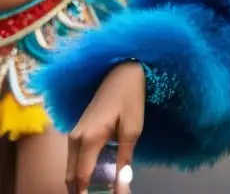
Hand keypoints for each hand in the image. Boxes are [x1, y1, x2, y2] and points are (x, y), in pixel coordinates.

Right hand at [66, 61, 144, 192]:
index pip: (80, 178)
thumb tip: (122, 184)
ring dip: (81, 182)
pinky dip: (82, 171)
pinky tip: (98, 174)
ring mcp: (72, 134)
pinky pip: (74, 158)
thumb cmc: (130, 99)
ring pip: (71, 168)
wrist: (121, 72)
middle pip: (70, 176)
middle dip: (82, 191)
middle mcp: (74, 139)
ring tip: (101, 189)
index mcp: (89, 139)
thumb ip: (125, 159)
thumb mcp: (133, 129)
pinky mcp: (76, 131)